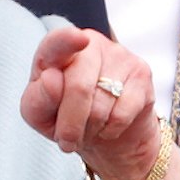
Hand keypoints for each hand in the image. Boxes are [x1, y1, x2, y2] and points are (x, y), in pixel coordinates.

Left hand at [19, 26, 159, 179]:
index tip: (78, 39)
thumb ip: (38, 98)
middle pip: (78, 87)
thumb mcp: (40, 113)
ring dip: (89, 129)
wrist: (104, 132)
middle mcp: (90, 45)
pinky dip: (109, 130)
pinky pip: (121, 114)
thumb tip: (52, 80)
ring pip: (100, 105)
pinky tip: (107, 126)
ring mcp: (119, 55)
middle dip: (69, 124)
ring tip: (87, 128)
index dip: (67, 40)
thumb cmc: (64, 114)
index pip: (58, 42)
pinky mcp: (141, 73)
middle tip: (67, 141)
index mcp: (58, 49)